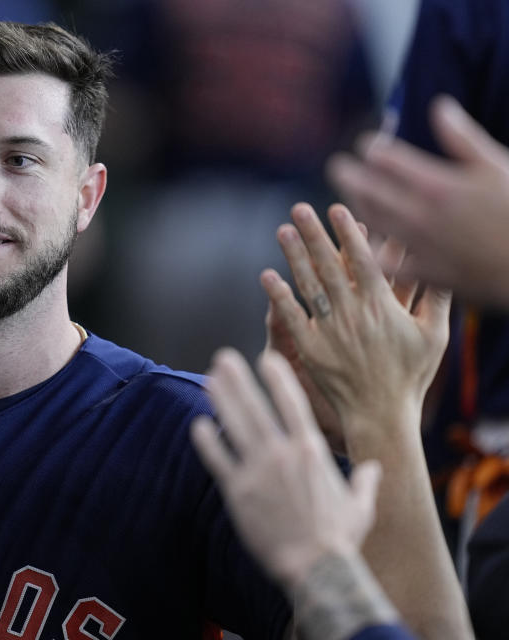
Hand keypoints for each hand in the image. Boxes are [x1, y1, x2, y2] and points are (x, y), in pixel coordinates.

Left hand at [191, 348, 381, 589]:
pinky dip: (207, 442)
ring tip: (209, 380)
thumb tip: (375, 469)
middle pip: (256, 407)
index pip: (293, 404)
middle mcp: (282, 454)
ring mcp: (258, 471)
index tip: (266, 358)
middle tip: (224, 357)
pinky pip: (218, 460)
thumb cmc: (341, 539)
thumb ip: (365, 482)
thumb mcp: (361, 506)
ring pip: (235, 426)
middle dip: (239, 380)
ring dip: (221, 400)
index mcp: (312, 451)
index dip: (278, 378)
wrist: (316, 568)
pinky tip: (198, 425)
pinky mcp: (238, 492)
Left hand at [260, 203, 450, 451]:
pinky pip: (291, 317)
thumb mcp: (434, 335)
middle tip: (299, 208)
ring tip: (283, 231)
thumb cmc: (410, 374)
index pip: (364, 261)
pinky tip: (267, 275)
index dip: (350, 233)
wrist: (381, 414)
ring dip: (294, 256)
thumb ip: (437, 297)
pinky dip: (278, 296)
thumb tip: (443, 263)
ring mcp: (330, 331)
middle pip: (330, 266)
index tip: (338, 208)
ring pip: (308, 285)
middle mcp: (354, 315)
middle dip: (314, 234)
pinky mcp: (311, 349)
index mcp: (383, 308)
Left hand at [328, 95, 508, 308]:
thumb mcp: (497, 164)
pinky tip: (365, 241)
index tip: (366, 144)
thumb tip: (437, 105)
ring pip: (375, 225)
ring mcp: (423, 246)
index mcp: (440, 185)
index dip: (373, 149)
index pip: (390, 160)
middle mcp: (424, 216)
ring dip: (357, 208)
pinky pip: (389, 263)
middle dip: (350, 177)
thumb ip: (462, 137)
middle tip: (335, 166)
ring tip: (347, 197)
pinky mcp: (428, 273)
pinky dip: (373, 250)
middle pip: (372, 192)